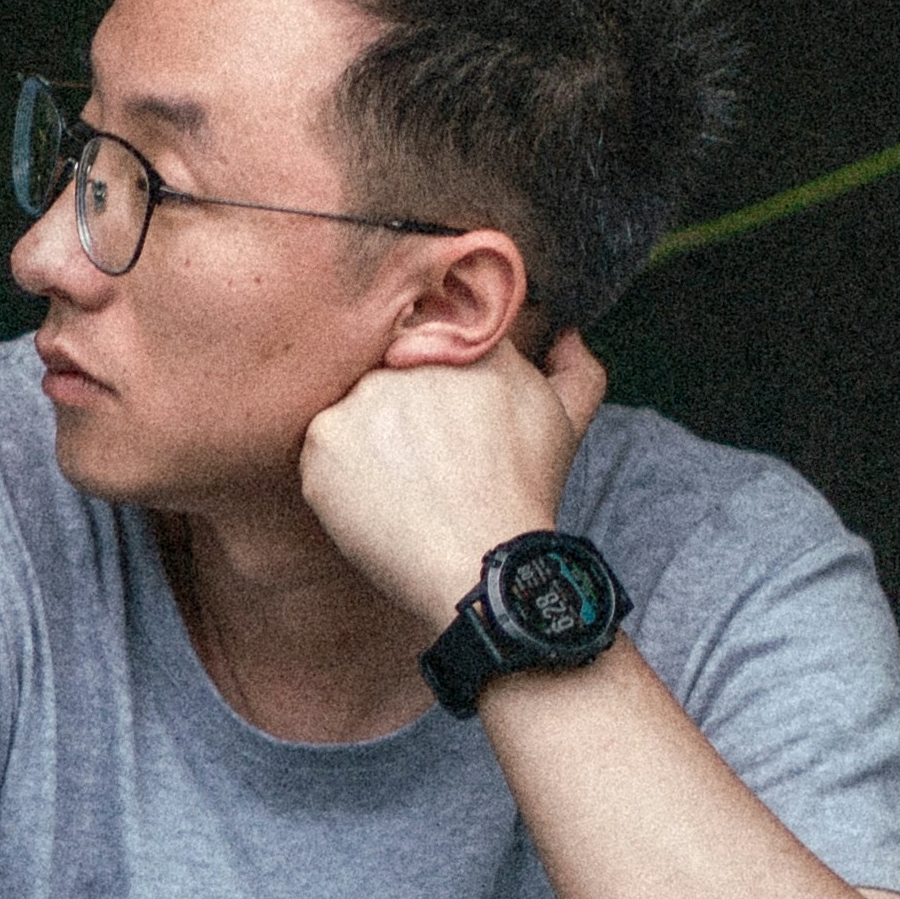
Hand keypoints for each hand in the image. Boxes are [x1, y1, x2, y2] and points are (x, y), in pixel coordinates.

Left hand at [296, 325, 603, 637]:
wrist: (480, 564)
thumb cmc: (525, 495)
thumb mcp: (566, 423)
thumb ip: (576, 369)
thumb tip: (567, 333)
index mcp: (468, 343)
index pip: (438, 334)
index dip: (439, 378)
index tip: (446, 418)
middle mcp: (413, 358)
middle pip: (392, 370)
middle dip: (404, 409)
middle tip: (429, 460)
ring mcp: (364, 395)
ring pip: (355, 408)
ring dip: (373, 441)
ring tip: (407, 486)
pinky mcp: (324, 435)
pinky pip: (323, 447)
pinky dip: (343, 476)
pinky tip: (379, 502)